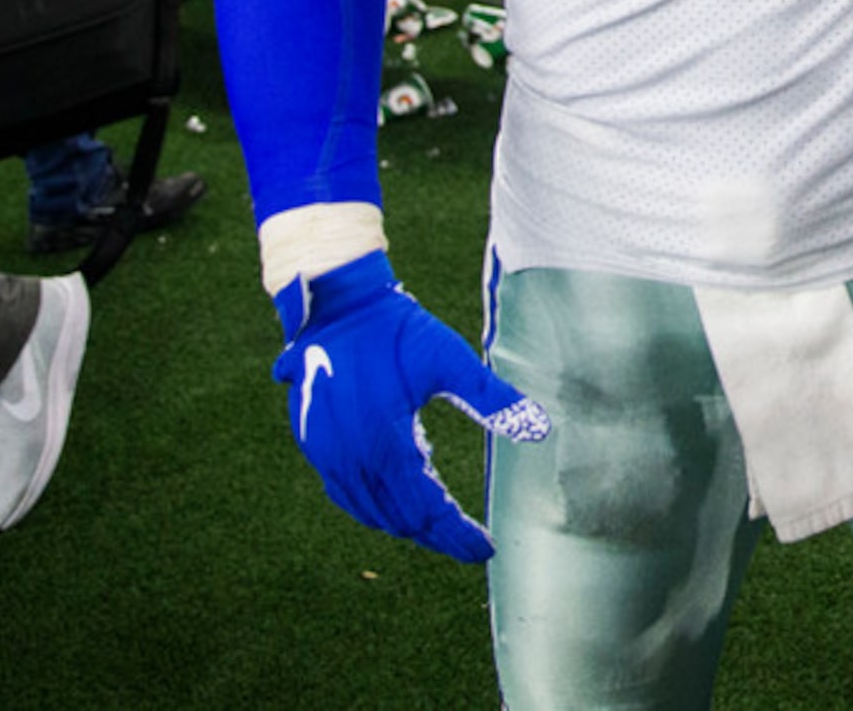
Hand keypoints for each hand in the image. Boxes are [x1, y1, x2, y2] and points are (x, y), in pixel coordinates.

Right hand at [273, 252, 547, 561]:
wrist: (336, 304)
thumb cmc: (397, 330)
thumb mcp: (450, 359)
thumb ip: (493, 398)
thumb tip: (541, 428)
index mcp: (383, 442)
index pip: (426, 507)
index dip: (456, 531)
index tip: (485, 547)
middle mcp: (349, 457)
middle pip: (398, 517)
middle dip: (437, 534)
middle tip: (471, 542)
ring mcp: (324, 453)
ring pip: (368, 510)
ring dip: (405, 522)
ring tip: (442, 524)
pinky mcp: (311, 442)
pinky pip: (344, 492)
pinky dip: (374, 504)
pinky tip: (398, 496)